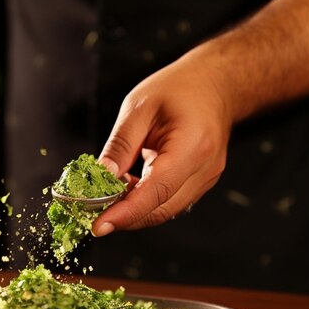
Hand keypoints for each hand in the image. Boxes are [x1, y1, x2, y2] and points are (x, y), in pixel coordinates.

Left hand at [92, 55, 231, 236]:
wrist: (215, 83)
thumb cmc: (180, 88)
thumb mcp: (138, 108)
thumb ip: (120, 146)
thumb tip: (100, 177)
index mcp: (191, 147)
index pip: (156, 192)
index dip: (126, 213)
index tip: (99, 225)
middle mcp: (204, 169)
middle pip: (160, 209)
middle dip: (125, 217)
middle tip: (92, 213)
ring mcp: (206, 178)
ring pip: (165, 209)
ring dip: (134, 209)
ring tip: (108, 195)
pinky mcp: (201, 182)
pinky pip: (170, 201)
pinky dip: (146, 201)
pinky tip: (129, 187)